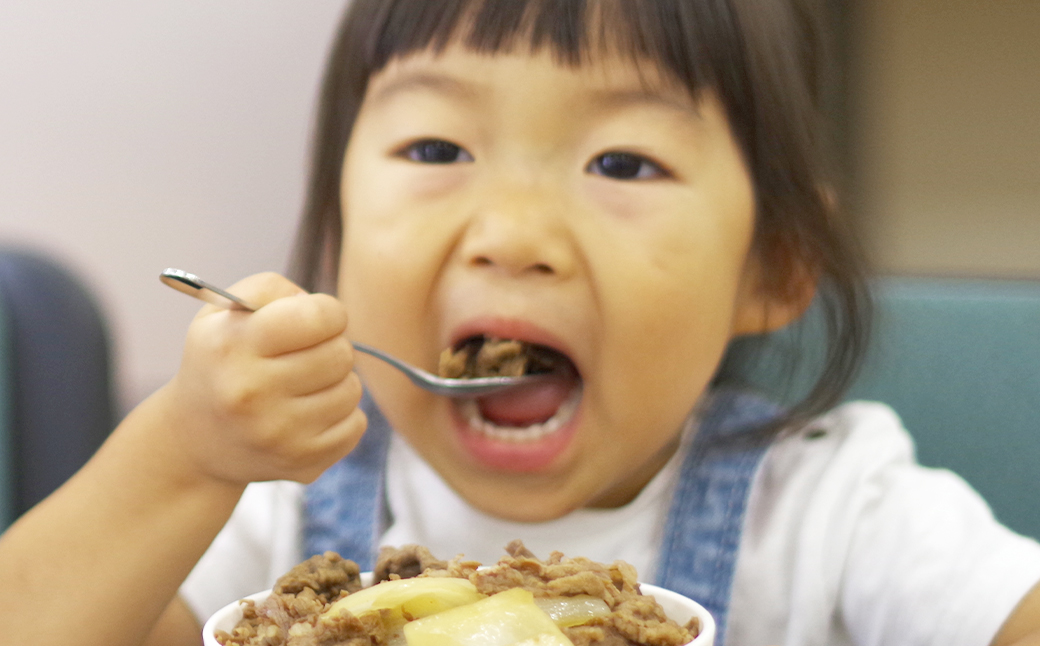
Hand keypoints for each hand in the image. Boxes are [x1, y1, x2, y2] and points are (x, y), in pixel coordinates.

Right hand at [158, 272, 365, 485]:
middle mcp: (252, 393)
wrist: (195, 440)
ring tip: (302, 386)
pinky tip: (309, 414)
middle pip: (341, 353)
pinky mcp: (301, 463)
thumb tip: (319, 307)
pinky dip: (342, 416)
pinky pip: (357, 425)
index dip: (328, 311)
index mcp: (233, 346)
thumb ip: (272, 289)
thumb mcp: (224, 312)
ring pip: (352, 390)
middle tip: (305, 355)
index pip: (318, 316)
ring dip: (336, 382)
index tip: (316, 319)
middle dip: (331, 346)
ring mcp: (278, 434)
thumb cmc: (221, 362)